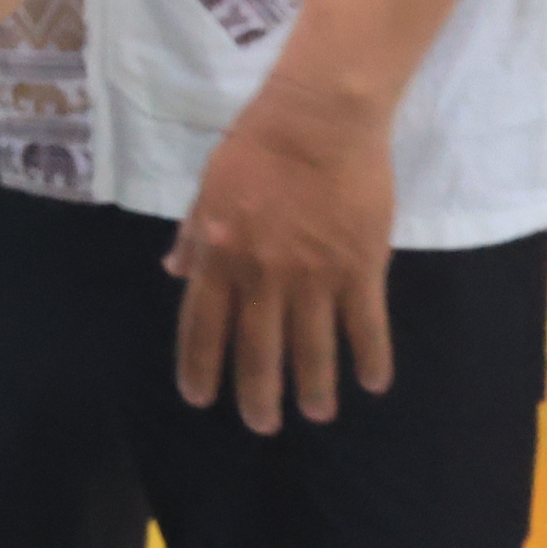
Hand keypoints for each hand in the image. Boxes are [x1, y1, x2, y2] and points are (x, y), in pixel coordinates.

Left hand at [166, 73, 396, 430]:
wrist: (317, 121)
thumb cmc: (256, 147)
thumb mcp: (208, 188)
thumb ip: (193, 235)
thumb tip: (173, 273)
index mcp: (219, 254)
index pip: (202, 324)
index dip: (200, 365)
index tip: (201, 399)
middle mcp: (262, 275)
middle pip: (257, 349)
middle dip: (257, 394)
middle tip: (261, 426)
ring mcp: (313, 276)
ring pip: (312, 347)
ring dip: (313, 386)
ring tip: (316, 413)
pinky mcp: (360, 268)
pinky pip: (367, 325)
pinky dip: (371, 358)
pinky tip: (373, 383)